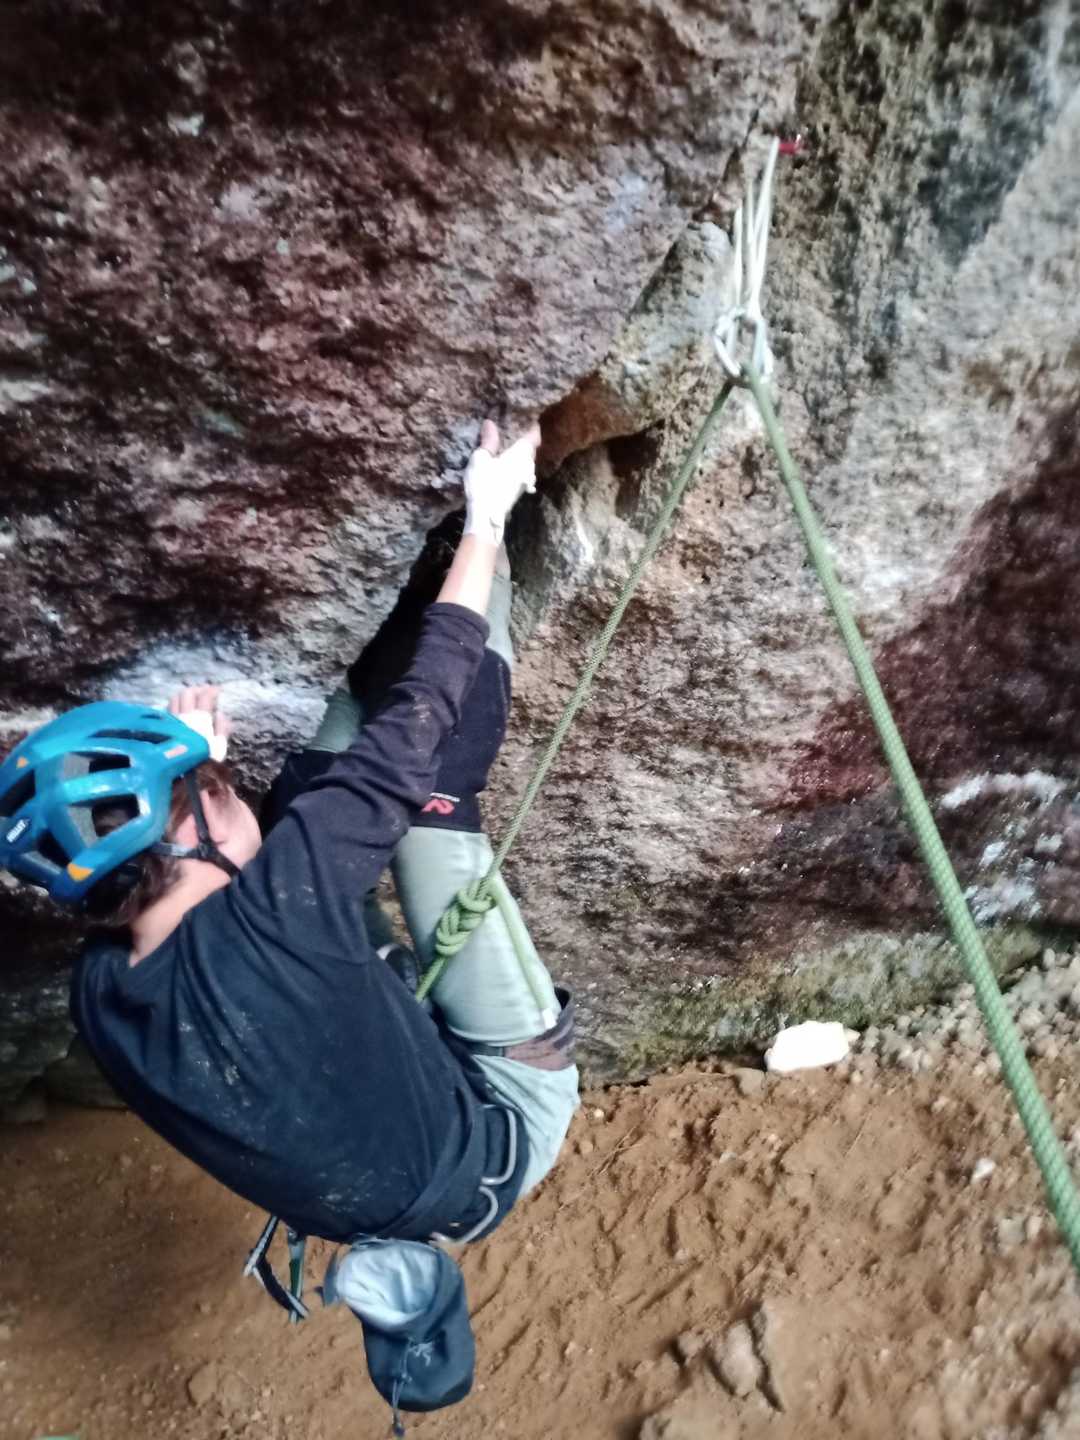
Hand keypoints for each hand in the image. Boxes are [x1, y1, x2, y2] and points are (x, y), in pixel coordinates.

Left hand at [166, 685, 230, 759]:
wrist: (182, 775)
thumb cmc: (204, 763)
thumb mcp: (220, 748)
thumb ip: (222, 729)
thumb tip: (221, 714)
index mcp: (201, 720)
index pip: (205, 697)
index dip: (212, 690)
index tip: (217, 690)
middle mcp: (185, 717)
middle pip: (187, 694)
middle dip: (197, 690)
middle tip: (204, 692)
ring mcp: (172, 721)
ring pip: (174, 699)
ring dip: (184, 696)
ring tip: (190, 699)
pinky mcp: (162, 727)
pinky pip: (167, 710)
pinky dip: (174, 706)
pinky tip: (178, 711)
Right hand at [462, 419, 540, 546]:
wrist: (487, 517)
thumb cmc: (484, 483)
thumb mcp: (481, 458)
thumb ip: (488, 441)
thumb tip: (490, 423)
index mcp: (521, 454)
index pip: (534, 435)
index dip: (532, 426)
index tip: (527, 419)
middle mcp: (528, 466)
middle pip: (531, 449)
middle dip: (525, 441)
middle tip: (514, 432)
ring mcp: (526, 480)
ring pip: (527, 463)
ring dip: (521, 455)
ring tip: (509, 448)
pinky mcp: (519, 491)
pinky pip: (522, 473)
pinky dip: (517, 466)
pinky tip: (507, 466)